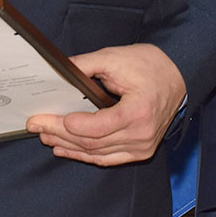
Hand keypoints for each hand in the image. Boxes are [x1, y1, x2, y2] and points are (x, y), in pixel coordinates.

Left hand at [27, 43, 185, 165]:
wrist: (179, 76)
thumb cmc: (151, 66)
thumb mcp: (116, 58)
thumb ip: (85, 65)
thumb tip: (57, 71)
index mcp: (139, 111)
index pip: (98, 127)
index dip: (70, 125)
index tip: (47, 119)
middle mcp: (142, 134)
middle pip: (92, 142)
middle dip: (59, 133)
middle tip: (36, 125)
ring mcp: (142, 146)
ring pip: (96, 153)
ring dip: (68, 146)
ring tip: (45, 136)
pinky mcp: (140, 151)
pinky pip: (107, 158)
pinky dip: (84, 155)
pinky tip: (65, 149)